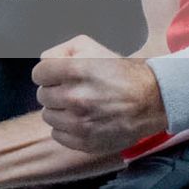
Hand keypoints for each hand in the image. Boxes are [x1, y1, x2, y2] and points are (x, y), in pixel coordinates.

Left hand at [32, 35, 165, 153]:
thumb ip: (59, 50)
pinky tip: (81, 119)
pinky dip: (65, 128)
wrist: (149, 100)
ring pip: (48, 116)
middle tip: (73, 89)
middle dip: (55, 90)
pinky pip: (57, 134)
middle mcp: (74, 97)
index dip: (48, 73)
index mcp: (74, 70)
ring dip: (59, 109)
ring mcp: (79, 123)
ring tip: (78, 104)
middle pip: (42, 95)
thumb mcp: (90, 46)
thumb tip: (43, 62)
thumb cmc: (119, 71)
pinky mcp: (84, 142)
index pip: (38, 74)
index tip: (58, 75)